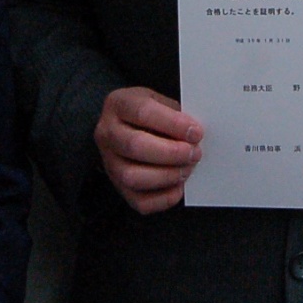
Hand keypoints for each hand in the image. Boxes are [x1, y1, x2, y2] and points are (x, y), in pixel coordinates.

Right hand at [95, 86, 201, 213]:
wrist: (129, 127)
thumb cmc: (150, 114)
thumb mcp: (160, 101)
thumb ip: (176, 114)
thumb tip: (194, 134)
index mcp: (118, 104)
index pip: (143, 112)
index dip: (173, 124)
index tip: (196, 132)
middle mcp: (107, 133)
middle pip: (135, 146)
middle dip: (171, 152)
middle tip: (194, 153)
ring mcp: (109, 162)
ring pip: (133, 177)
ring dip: (167, 175)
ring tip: (186, 169)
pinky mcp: (118, 187)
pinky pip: (139, 201)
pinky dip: (163, 198)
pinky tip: (178, 187)